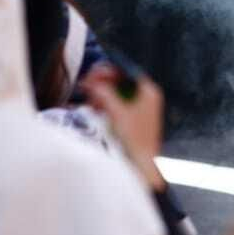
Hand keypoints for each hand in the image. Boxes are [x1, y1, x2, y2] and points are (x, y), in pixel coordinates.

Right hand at [81, 65, 166, 191]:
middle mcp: (147, 97)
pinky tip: (94, 107)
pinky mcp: (135, 119)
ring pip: (119, 94)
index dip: (110, 70)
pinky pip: (119, 105)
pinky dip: (106, 104)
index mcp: (148, 91)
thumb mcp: (116, 113)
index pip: (128, 72)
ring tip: (87, 95)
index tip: (93, 71)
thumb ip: (105, 94)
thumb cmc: (133, 139)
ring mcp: (142, 108)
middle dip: (103, 82)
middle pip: (122, 82)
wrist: (141, 164)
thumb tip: (93, 81)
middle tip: (85, 83)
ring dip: (102, 93)